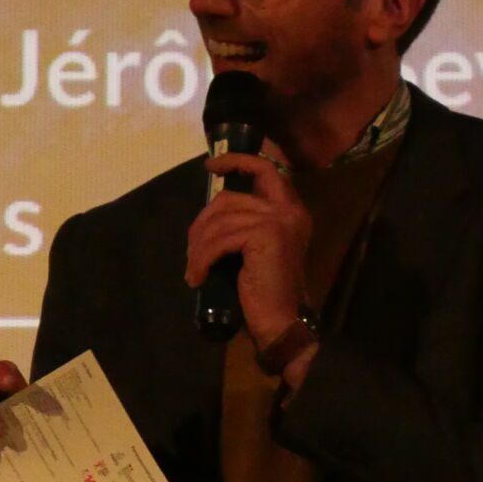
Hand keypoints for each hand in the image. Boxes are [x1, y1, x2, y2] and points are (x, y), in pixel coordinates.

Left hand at [184, 151, 312, 351]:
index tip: (211, 166)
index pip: (265, 170)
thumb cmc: (266, 290)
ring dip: (199, 247)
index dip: (238, 161)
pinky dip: (202, 259)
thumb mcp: (256, 249)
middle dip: (202, 222)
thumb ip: (245, 225)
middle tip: (192, 250)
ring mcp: (279, 220)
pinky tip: (197, 277)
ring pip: (220, 221)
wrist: (282, 320)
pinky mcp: (265, 234)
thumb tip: (211, 215)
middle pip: (229, 199)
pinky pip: (219, 239)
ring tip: (194, 269)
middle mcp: (288, 210)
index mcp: (290, 210)